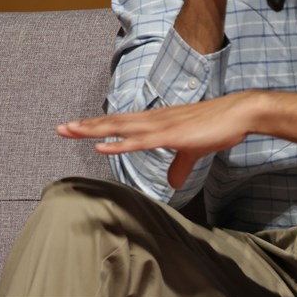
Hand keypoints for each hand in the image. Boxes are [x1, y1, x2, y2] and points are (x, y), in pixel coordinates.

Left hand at [58, 93, 257, 189]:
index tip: (74, 127)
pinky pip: (138, 141)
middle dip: (85, 126)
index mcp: (154, 121)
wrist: (237, 114)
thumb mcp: (192, 151)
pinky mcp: (169, 135)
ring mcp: (159, 126)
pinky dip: (118, 144)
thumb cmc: (214, 127)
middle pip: (111, 122)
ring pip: (119, 127)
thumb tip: (172, 181)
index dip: (96, 125)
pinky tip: (101, 146)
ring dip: (94, 130)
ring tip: (71, 131)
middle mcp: (151, 120)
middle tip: (60, 128)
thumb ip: (179, 165)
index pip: (118, 123)